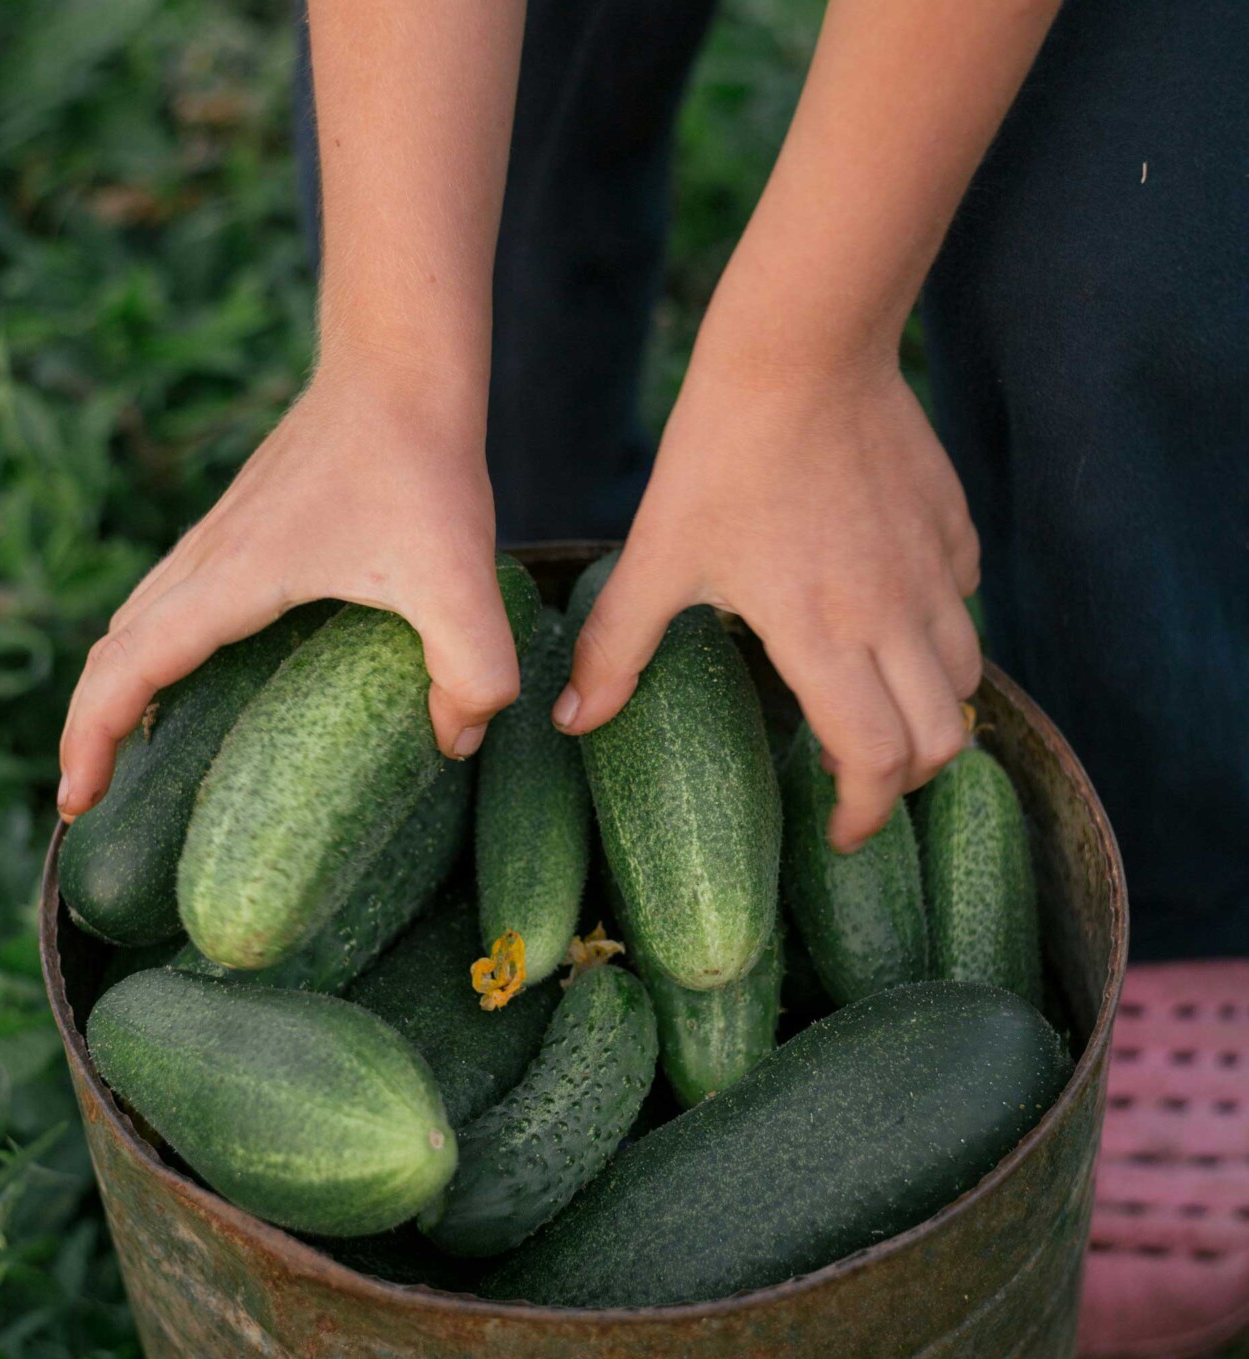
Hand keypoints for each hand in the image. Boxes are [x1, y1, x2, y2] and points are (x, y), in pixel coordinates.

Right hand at [58, 350, 517, 820]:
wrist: (402, 369)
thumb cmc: (421, 469)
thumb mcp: (463, 583)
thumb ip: (474, 673)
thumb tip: (455, 739)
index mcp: (232, 582)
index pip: (128, 670)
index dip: (92, 740)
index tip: (78, 799)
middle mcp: (208, 559)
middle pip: (114, 650)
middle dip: (92, 727)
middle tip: (92, 794)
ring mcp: (221, 539)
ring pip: (138, 620)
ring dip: (121, 683)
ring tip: (133, 745)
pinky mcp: (247, 526)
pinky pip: (174, 597)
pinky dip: (158, 646)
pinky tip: (201, 671)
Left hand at [556, 348, 981, 852]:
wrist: (803, 349)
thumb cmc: (722, 456)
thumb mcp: (658, 556)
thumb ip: (619, 648)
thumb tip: (572, 721)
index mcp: (824, 639)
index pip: (877, 762)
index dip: (864, 814)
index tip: (838, 830)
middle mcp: (894, 617)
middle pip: (942, 739)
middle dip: (908, 779)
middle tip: (860, 778)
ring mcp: (933, 572)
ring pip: (966, 678)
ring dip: (931, 710)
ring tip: (881, 707)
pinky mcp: (952, 527)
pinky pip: (966, 604)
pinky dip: (939, 634)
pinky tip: (894, 617)